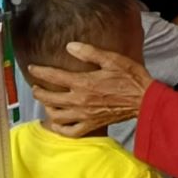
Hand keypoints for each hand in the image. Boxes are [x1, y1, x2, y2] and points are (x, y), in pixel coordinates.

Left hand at [29, 42, 154, 136]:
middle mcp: (80, 101)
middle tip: (35, 86)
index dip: (40, 71)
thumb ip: (89, 52)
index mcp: (83, 83)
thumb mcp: (112, 59)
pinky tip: (57, 122)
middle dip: (38, 91)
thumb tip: (69, 46)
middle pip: (50, 98)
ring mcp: (84, 115)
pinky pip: (70, 131)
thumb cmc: (130, 78)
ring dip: (47, 108)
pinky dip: (60, 128)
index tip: (32, 68)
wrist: (144, 100)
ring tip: (46, 101)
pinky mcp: (92, 125)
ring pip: (56, 116)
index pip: (54, 76)